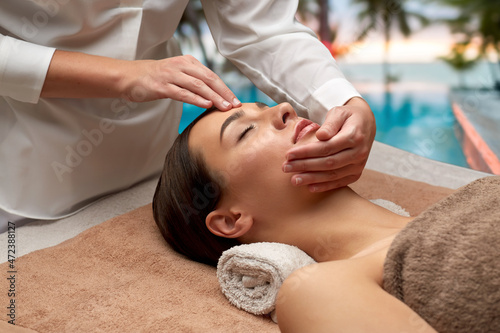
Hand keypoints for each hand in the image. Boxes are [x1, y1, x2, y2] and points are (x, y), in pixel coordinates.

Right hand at [123, 55, 240, 109]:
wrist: (129, 76)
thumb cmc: (155, 78)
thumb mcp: (177, 74)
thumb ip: (194, 81)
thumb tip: (214, 96)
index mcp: (188, 62)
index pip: (212, 75)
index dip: (225, 88)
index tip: (236, 100)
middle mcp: (181, 66)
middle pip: (208, 79)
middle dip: (224, 93)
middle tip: (235, 105)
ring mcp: (171, 75)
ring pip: (198, 86)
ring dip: (214, 97)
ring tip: (224, 108)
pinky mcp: (162, 86)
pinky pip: (183, 93)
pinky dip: (196, 99)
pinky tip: (206, 105)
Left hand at [282, 97, 375, 191]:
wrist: (365, 124)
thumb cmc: (347, 117)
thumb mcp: (339, 112)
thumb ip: (330, 123)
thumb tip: (321, 135)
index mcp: (354, 136)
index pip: (327, 147)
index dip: (307, 152)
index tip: (289, 154)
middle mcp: (358, 153)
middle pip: (328, 162)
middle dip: (305, 166)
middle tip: (286, 167)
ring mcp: (358, 165)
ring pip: (332, 174)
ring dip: (311, 178)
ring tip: (294, 180)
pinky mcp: (356, 173)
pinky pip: (339, 182)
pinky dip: (324, 186)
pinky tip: (309, 187)